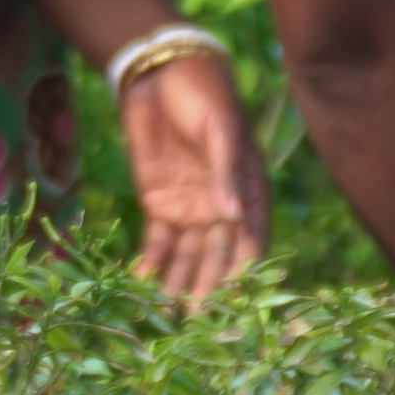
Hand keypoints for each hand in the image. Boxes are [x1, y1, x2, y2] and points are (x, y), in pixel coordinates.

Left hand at [117, 47, 276, 306]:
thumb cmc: (203, 93)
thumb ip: (227, 171)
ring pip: (189, 258)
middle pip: (219, 257)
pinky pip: (159, 244)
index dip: (246, 271)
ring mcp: (191, 209)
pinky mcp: (160, 205)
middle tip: (198, 321)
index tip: (236, 301)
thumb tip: (236, 218)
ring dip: (181, 286)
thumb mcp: (218, 127)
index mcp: (248, 190)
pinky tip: (142, 288)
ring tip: (168, 317)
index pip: (251, 239)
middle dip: (210, 288)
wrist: (159, 72)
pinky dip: (152, 266)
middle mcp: (222, 207)